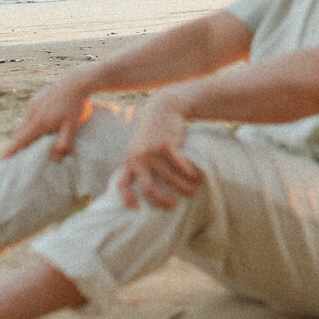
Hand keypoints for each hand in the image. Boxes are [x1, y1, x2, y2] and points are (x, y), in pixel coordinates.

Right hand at [3, 67, 94, 159]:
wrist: (74, 83)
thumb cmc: (74, 106)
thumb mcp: (72, 128)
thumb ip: (64, 144)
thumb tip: (56, 160)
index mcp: (38, 123)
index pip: (22, 140)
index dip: (12, 150)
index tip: (2, 159)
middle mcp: (32, 113)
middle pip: (20, 133)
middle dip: (20, 142)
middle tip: (23, 152)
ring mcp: (32, 104)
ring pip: (26, 123)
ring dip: (29, 131)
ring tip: (41, 136)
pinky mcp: (35, 99)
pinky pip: (31, 114)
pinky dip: (34, 121)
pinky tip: (49, 120)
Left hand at [116, 91, 201, 209]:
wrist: (163, 107)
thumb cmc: (153, 132)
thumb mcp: (139, 146)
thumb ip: (138, 164)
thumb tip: (143, 189)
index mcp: (130, 161)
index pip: (122, 184)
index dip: (127, 199)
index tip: (137, 210)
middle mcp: (138, 158)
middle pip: (148, 188)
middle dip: (162, 200)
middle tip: (174, 206)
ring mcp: (152, 151)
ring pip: (168, 178)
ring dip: (182, 187)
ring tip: (193, 191)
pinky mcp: (167, 144)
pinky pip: (179, 165)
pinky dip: (189, 173)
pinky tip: (196, 177)